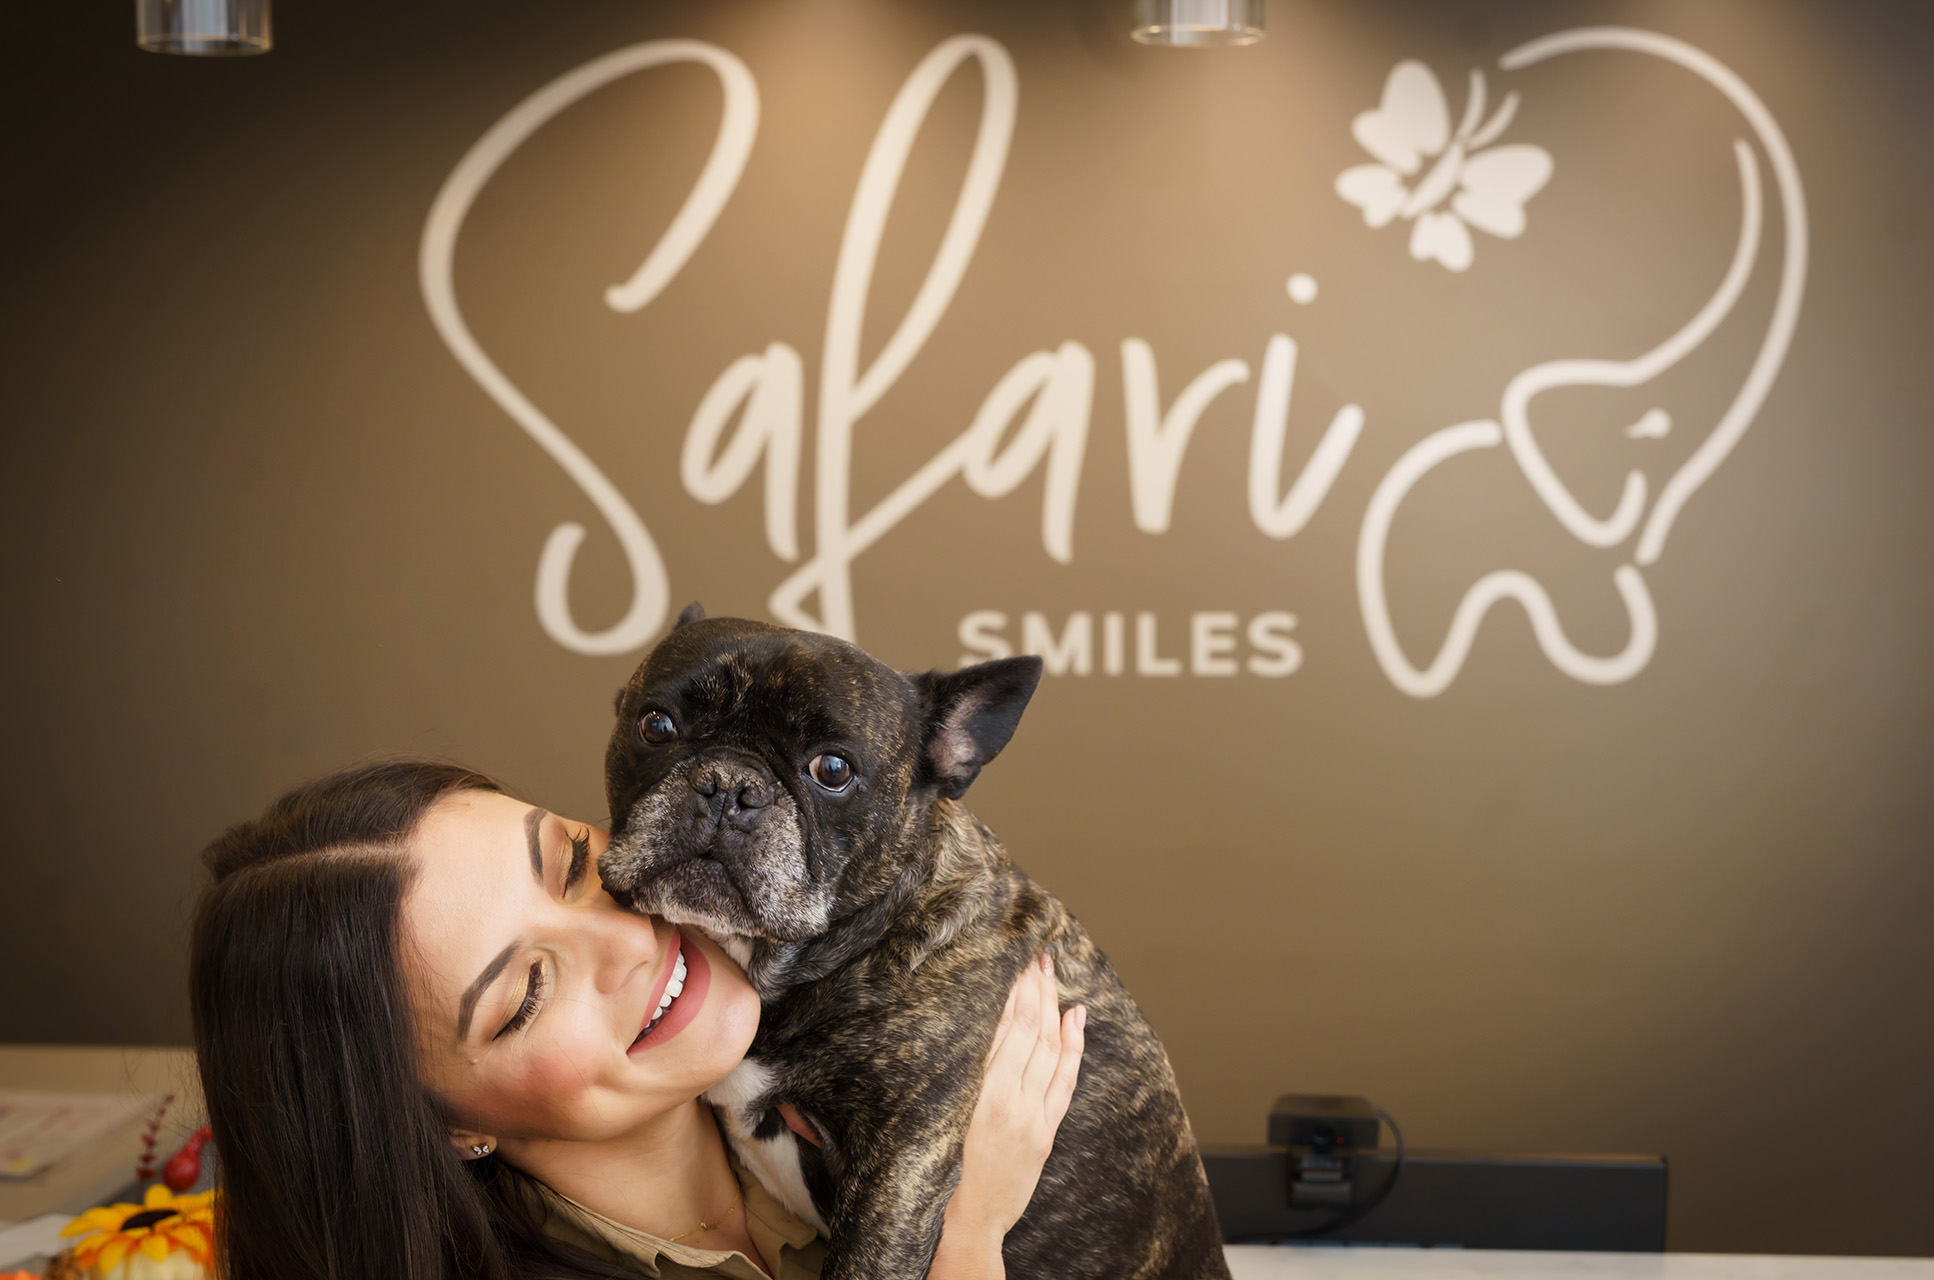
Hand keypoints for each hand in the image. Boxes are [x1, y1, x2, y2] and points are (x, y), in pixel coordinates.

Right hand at [928, 954, 1085, 1279]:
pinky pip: (1064, 1081)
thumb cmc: (937, 1171)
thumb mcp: (935, 1118)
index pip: (1001, 1028)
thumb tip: (955, 1035)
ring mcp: (1031, 1117)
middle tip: (1035, 956)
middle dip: (1034, 989)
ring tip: (1051, 974)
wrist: (965, 1224)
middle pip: (1027, 1031)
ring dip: (1052, 1008)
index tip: (1013, 962)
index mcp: (975, 1095)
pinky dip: (1072, 1046)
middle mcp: (1006, 1101)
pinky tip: (1075, 1016)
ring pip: (1048, 1050)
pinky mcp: (1045, 1133)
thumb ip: (948, 1077)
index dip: (1012, 992)